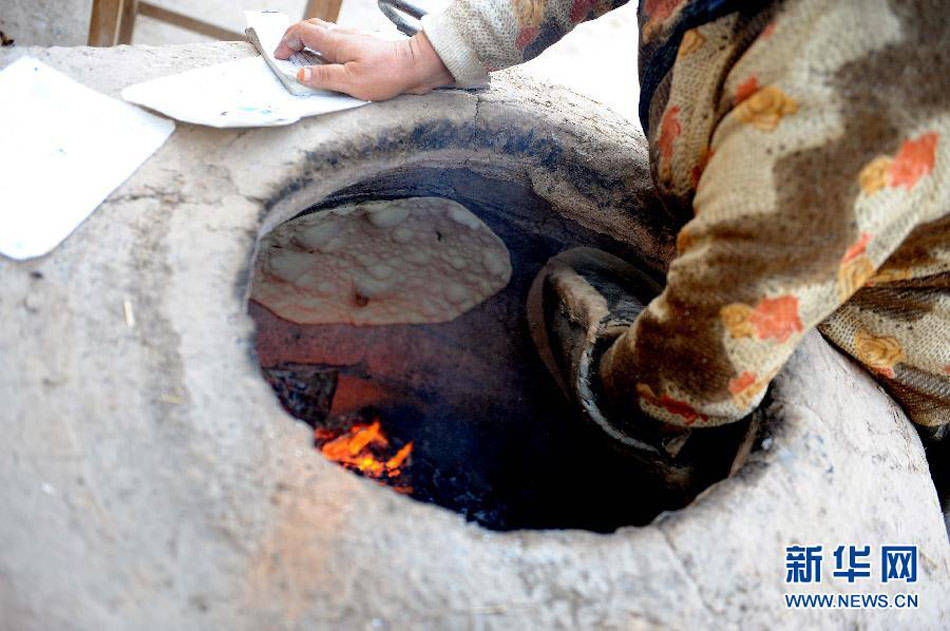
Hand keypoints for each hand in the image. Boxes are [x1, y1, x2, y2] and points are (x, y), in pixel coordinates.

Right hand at [274, 19, 454, 100]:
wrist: (414, 67)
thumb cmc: (386, 74)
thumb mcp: (351, 81)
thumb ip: (324, 77)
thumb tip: (300, 75)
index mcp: (335, 41)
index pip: (301, 32)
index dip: (286, 42)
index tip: (280, 57)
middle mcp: (342, 36)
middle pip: (310, 29)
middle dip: (293, 39)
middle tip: (286, 56)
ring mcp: (352, 39)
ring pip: (323, 34)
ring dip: (308, 43)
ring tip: (302, 60)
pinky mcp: (361, 47)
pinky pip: (335, 42)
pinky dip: (322, 48)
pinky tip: (326, 63)